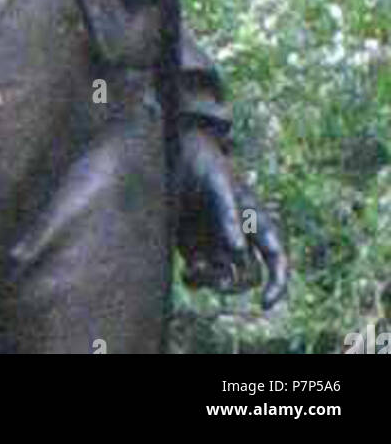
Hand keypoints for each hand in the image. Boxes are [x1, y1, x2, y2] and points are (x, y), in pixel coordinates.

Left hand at [177, 126, 287, 310]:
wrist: (173, 150)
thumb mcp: (218, 184)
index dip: (278, 283)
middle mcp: (238, 236)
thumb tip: (239, 251)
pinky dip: (195, 280)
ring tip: (193, 271)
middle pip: (248, 276)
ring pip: (223, 280)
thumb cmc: (203, 162)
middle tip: (212, 276)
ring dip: (212, 284)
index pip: (276, 258)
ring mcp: (215, 243)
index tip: (265, 302)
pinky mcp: (192, 246)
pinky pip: (200, 275)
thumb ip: (229, 215)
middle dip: (234, 284)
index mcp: (255, 220)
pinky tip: (187, 274)